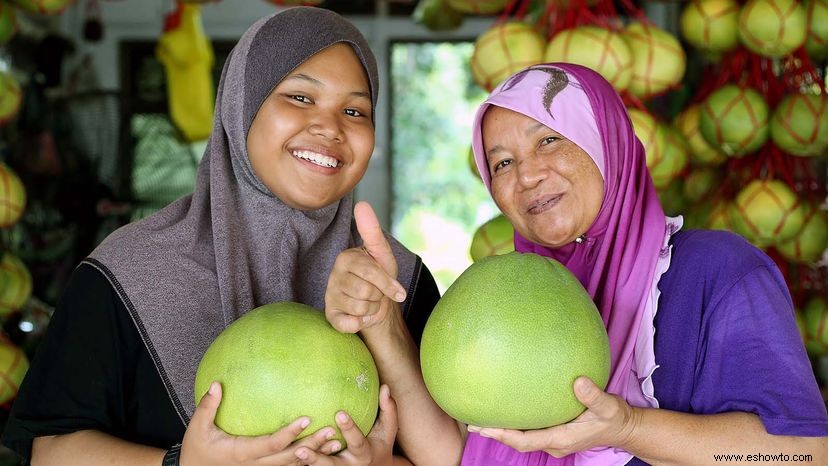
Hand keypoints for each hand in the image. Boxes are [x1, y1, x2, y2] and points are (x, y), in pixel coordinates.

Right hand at [181, 382, 340, 465]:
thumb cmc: (197, 449)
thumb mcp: (198, 428)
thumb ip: (208, 407)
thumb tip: (217, 384)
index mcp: (244, 453)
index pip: (272, 444)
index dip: (290, 433)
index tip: (307, 418)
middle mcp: (257, 464)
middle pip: (291, 457)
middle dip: (313, 445)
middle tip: (333, 431)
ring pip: (293, 465)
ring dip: (316, 454)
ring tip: (337, 442)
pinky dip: (307, 459)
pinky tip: (323, 449)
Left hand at [294, 384, 398, 465]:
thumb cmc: (382, 443)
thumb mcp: (388, 429)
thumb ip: (388, 409)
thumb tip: (385, 387)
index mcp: (364, 453)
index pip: (356, 440)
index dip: (349, 428)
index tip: (339, 413)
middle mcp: (350, 465)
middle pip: (333, 465)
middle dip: (317, 459)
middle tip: (301, 449)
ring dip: (307, 463)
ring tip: (294, 453)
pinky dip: (304, 465)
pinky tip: (288, 457)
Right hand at [325, 201, 406, 333]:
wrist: (378, 308)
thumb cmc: (380, 279)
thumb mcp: (382, 255)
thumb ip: (373, 232)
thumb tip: (362, 204)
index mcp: (346, 258)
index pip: (371, 272)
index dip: (388, 284)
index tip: (397, 290)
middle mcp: (334, 275)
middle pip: (365, 291)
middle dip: (379, 296)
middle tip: (377, 294)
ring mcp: (330, 296)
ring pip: (359, 307)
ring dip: (371, 309)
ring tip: (369, 303)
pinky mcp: (330, 315)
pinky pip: (347, 323)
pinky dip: (359, 323)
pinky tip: (359, 317)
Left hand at [467, 377, 637, 457]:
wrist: (624, 428)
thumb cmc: (615, 418)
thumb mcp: (608, 406)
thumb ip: (593, 396)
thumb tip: (578, 382)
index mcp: (561, 438)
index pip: (526, 441)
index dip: (505, 435)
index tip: (485, 427)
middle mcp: (554, 442)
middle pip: (518, 441)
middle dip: (496, 432)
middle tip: (471, 422)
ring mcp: (554, 438)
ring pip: (523, 436)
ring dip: (503, 428)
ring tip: (481, 416)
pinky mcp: (556, 431)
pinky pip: (530, 429)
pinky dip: (516, 422)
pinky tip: (506, 408)